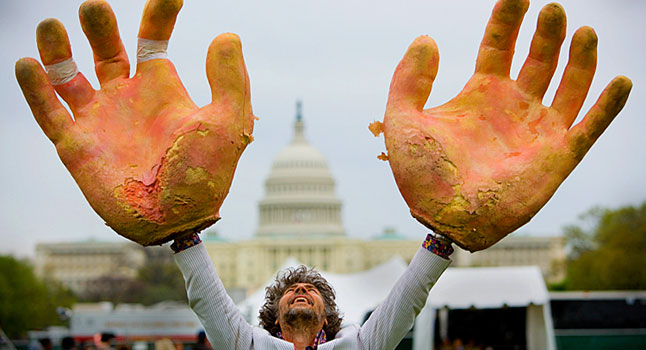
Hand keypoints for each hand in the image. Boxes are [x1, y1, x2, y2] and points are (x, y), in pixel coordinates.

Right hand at [15, 0, 253, 245]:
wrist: (176, 220)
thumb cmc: (205, 175)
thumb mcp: (228, 124)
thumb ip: (231, 81)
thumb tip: (228, 35)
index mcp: (161, 88)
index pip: (153, 37)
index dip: (158, 12)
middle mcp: (127, 98)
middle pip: (106, 48)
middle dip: (98, 24)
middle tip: (94, 7)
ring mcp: (98, 119)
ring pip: (69, 74)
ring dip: (58, 48)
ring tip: (55, 24)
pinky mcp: (75, 145)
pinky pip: (47, 111)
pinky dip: (34, 88)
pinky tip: (28, 63)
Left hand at [376, 0, 630, 250]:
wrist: (443, 219)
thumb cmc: (421, 176)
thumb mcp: (403, 121)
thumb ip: (409, 80)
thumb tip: (426, 38)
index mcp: (479, 95)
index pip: (498, 45)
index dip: (508, 17)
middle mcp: (512, 107)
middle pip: (538, 58)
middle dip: (546, 32)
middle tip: (552, 9)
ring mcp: (537, 130)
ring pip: (569, 85)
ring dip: (579, 58)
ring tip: (581, 31)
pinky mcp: (558, 156)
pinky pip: (590, 127)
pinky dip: (608, 106)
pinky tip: (620, 81)